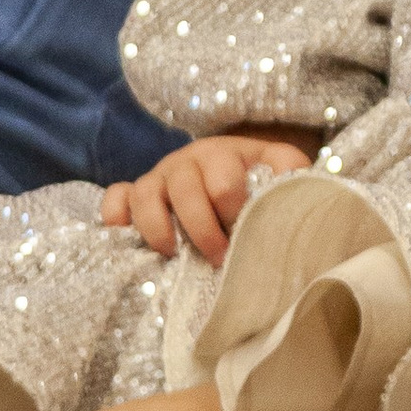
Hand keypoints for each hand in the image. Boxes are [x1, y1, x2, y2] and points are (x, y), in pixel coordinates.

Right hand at [98, 133, 312, 265]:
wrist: (229, 166)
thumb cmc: (255, 175)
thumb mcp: (279, 166)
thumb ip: (291, 173)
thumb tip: (296, 187)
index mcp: (223, 153)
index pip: (224, 182)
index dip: (234, 213)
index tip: (245, 237)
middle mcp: (186, 161)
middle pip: (185, 190)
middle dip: (203, 230)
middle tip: (218, 257)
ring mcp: (157, 176)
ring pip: (144, 195)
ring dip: (159, 229)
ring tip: (173, 255)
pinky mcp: (133, 193)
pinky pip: (114, 199)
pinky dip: (116, 217)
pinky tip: (126, 236)